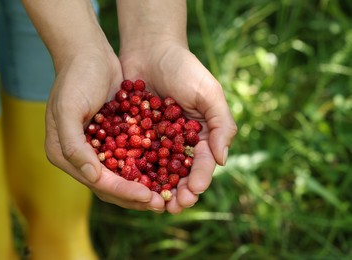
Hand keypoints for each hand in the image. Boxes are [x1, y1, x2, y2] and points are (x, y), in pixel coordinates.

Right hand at [45, 50, 165, 211]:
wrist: (88, 54)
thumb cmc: (75, 78)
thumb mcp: (68, 109)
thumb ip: (74, 145)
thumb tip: (92, 177)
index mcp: (64, 154)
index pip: (97, 181)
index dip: (123, 191)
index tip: (147, 197)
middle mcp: (80, 156)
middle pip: (110, 185)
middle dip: (136, 196)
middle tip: (162, 204)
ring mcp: (97, 148)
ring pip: (123, 175)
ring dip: (144, 186)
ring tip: (166, 194)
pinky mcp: (113, 138)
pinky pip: (131, 157)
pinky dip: (146, 166)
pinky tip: (165, 172)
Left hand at [120, 42, 236, 213]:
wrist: (150, 48)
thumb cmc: (184, 68)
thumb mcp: (208, 92)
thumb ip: (221, 124)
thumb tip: (223, 159)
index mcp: (200, 135)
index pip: (203, 163)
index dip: (199, 178)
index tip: (193, 191)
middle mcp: (179, 142)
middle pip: (179, 173)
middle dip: (178, 192)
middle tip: (172, 207)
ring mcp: (156, 140)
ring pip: (157, 171)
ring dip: (155, 189)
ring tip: (152, 203)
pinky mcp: (134, 135)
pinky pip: (134, 156)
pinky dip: (133, 171)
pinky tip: (129, 183)